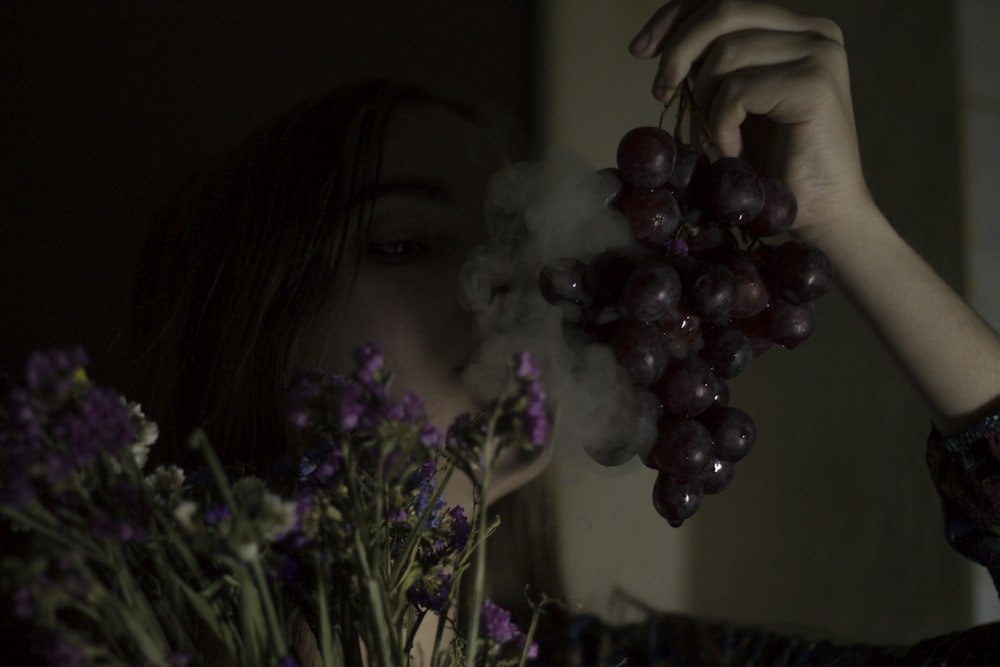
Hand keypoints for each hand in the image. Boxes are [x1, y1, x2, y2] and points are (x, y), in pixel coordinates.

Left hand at [629, 0, 875, 241]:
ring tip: (715, 135)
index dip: (675, 18)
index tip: (640, 50)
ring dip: (706, 100)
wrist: (819, 213)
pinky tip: (734, 149)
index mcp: (795, 28)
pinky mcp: (814, 84)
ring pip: (727, 52)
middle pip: (723, 12)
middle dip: (679, 51)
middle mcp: (814, 32)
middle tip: (661, 92)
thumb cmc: (772, 165)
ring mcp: (819, 54)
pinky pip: (739, 90)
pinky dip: (723, 123)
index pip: (723, 1)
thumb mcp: (732, 102)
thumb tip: (660, 45)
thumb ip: (711, 65)